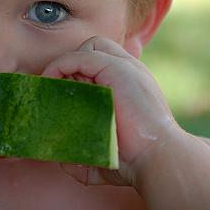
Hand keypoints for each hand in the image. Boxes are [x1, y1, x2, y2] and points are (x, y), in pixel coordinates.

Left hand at [41, 36, 181, 186]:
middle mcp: (128, 70)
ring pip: (88, 48)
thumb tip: (66, 161)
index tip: (61, 95)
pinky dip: (60, 65)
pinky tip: (51, 81)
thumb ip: (87, 152)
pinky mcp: (116, 68)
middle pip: (93, 50)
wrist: (158, 158)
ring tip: (53, 86)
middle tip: (58, 91)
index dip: (77, 73)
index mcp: (129, 84)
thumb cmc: (135, 161)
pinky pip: (79, 57)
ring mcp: (125, 67)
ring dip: (66, 64)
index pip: (99, 62)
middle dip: (72, 67)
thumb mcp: (107, 151)